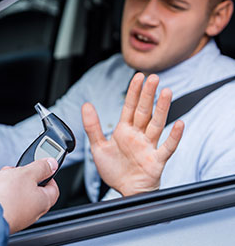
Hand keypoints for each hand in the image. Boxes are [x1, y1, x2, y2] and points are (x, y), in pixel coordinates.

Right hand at [0, 158, 58, 233]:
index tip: (43, 167)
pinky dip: (4, 192)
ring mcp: (18, 216)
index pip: (54, 187)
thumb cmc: (5, 196)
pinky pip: (8, 201)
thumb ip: (41, 167)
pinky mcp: (4, 217)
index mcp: (43, 201)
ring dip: (14, 183)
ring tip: (5, 175)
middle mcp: (33, 213)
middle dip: (27, 177)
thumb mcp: (27, 173)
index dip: (49, 175)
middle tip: (20, 169)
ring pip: (20, 195)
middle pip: (35, 190)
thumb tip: (53, 163)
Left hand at [82, 72, 183, 196]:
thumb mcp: (98, 146)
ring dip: (162, 109)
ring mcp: (148, 146)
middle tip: (154, 78)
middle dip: (148, 94)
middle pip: (144, 111)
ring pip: (157, 124)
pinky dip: (174, 137)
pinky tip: (180, 124)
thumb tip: (86, 105)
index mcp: (125, 131)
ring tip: (167, 92)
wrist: (124, 190)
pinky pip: (167, 147)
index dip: (133, 92)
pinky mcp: (156, 160)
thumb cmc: (114, 169)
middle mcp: (138, 135)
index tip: (138, 77)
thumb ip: (92, 126)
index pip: (129, 107)